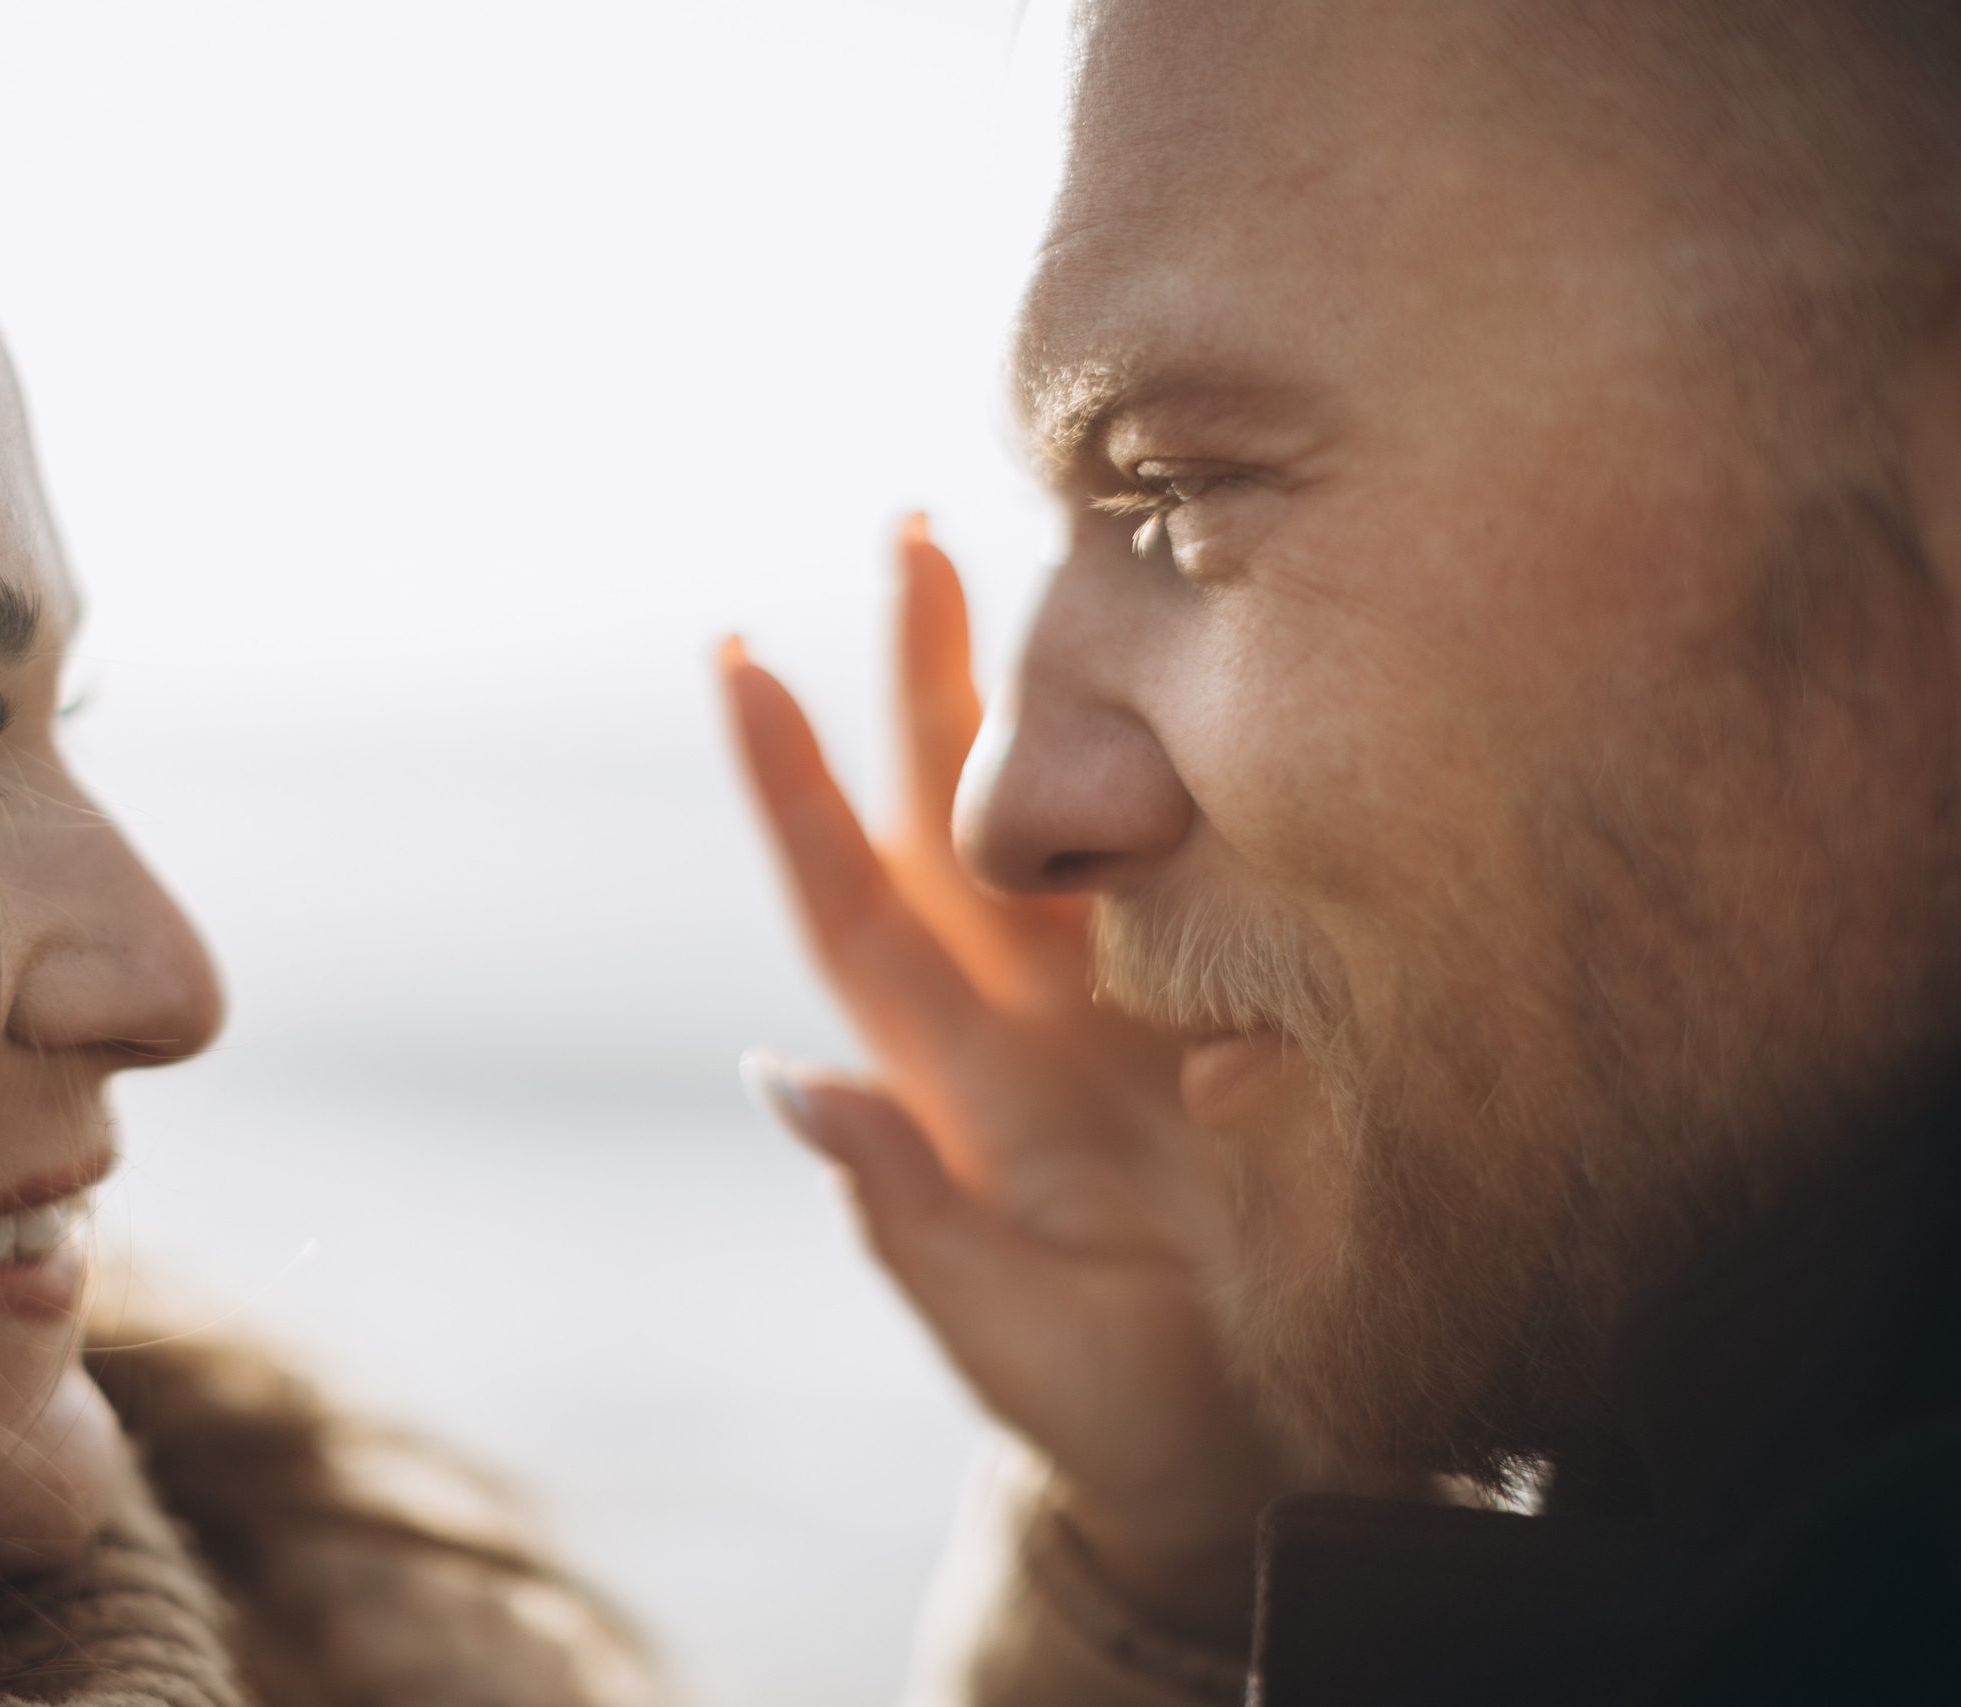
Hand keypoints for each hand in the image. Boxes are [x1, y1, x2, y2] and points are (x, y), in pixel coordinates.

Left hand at [722, 517, 1309, 1638]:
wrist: (1260, 1457)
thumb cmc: (1111, 1411)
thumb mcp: (1005, 1333)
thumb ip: (902, 1216)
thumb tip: (786, 1076)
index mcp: (952, 1082)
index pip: (855, 908)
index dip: (793, 790)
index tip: (739, 658)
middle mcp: (1031, 1014)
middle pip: (962, 819)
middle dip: (930, 677)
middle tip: (914, 529)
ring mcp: (1138, 1001)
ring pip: (1087, 819)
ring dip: (1062, 692)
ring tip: (1058, 552)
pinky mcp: (1253, 1006)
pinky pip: (1218, 869)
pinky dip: (1200, 769)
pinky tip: (1211, 668)